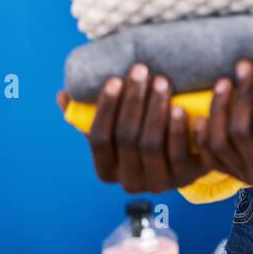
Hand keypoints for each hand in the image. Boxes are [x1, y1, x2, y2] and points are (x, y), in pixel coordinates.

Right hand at [57, 63, 213, 193]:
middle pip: (127, 138)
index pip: (99, 139)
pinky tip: (181, 108)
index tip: (115, 80)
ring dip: (155, 109)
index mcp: (107, 171)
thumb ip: (90, 114)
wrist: (188, 156)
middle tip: (142, 71)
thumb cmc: (143, 134)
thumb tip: (64, 95)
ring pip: (151, 144)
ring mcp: (159, 182)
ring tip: (162, 81)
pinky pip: (179, 154)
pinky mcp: (186, 178)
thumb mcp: (117, 127)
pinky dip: (179, 130)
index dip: (105, 109)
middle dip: (133, 101)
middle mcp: (130, 182)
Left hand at [194, 59, 252, 193]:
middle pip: (241, 132)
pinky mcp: (235, 174)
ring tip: (224, 81)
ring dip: (218, 110)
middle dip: (240, 95)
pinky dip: (202, 135)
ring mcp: (247, 176)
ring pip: (219, 143)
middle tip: (243, 65)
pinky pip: (209, 157)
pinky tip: (201, 111)